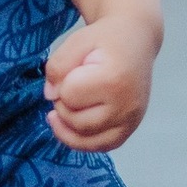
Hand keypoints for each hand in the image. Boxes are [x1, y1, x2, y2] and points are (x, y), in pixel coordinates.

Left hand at [44, 14, 156, 151]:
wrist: (135, 40)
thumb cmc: (105, 39)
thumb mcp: (77, 40)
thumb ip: (58, 66)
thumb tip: (50, 96)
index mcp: (114, 80)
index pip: (69, 95)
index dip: (62, 83)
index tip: (73, 69)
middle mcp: (126, 106)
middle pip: (75, 121)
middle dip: (63, 104)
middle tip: (71, 84)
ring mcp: (131, 121)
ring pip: (85, 139)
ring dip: (68, 124)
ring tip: (68, 103)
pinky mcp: (130, 130)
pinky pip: (100, 147)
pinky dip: (81, 140)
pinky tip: (71, 125)